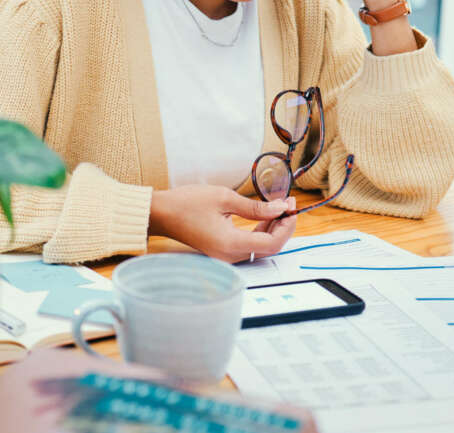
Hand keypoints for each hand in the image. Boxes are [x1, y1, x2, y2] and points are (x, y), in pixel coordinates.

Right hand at [149, 186, 296, 262]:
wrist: (162, 214)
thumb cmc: (187, 203)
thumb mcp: (224, 198)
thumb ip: (255, 206)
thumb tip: (281, 208)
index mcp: (231, 244)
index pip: (272, 243)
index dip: (287, 226)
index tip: (292, 207)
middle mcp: (229, 256)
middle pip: (269, 248)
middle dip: (283, 226)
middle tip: (289, 204)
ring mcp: (225, 256)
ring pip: (260, 247)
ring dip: (273, 228)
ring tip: (280, 206)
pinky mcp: (222, 251)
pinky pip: (249, 245)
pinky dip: (260, 232)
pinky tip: (265, 215)